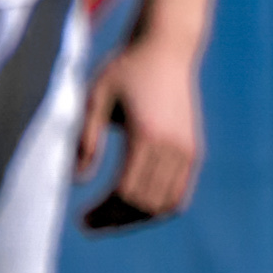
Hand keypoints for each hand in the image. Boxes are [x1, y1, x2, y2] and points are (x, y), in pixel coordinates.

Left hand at [76, 31, 206, 231]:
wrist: (167, 48)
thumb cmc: (125, 69)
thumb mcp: (95, 98)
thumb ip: (85, 139)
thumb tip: (78, 180)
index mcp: (147, 134)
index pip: (126, 192)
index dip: (103, 213)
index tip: (81, 218)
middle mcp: (173, 146)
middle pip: (144, 203)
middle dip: (115, 220)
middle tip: (89, 224)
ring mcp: (188, 150)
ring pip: (165, 205)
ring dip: (137, 218)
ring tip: (110, 219)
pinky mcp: (194, 150)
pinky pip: (179, 194)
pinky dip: (158, 208)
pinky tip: (134, 206)